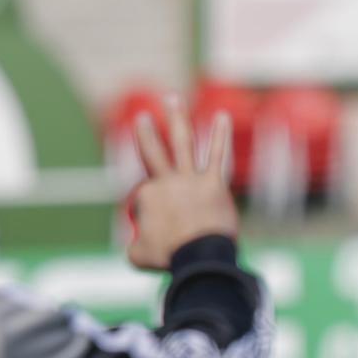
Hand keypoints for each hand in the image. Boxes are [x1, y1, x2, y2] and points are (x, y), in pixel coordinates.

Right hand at [128, 96, 237, 269]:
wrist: (200, 258)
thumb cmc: (170, 258)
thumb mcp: (138, 255)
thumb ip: (136, 245)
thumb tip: (138, 244)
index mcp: (147, 197)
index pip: (147, 197)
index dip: (158, 223)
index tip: (171, 241)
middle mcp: (166, 181)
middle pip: (152, 151)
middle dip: (146, 133)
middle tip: (142, 116)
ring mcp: (190, 179)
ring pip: (181, 142)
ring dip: (176, 118)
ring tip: (172, 98)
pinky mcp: (214, 183)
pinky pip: (217, 154)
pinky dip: (219, 135)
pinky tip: (222, 116)